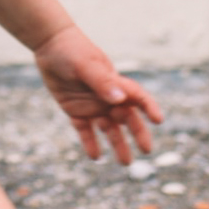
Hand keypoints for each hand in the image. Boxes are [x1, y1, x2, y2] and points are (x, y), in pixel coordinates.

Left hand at [33, 24, 162, 164]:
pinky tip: (95, 157)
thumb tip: (120, 100)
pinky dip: (91, 143)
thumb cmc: (72, 51)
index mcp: (115, 83)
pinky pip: (85, 131)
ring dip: (118, 144)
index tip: (158, 120)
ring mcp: (92, 105)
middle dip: (138, 134)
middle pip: (127, 118)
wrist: (49, 46)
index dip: (149, 108)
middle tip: (147, 151)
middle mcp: (107, 97)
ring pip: (109, 129)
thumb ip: (101, 82)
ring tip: (125, 163)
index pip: (138, 98)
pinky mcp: (76, 111)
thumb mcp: (85, 66)